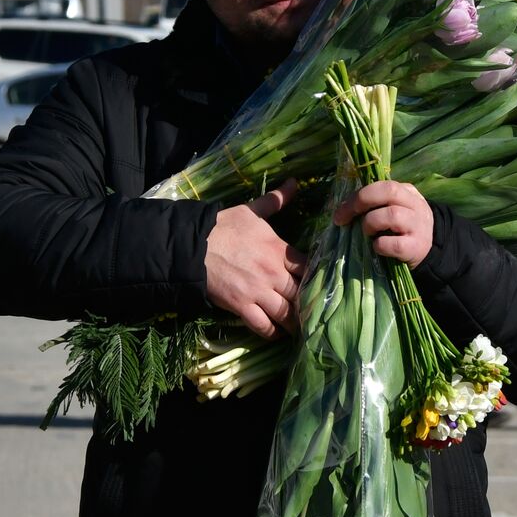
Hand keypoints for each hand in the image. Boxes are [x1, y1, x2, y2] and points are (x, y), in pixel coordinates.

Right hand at [205, 178, 307, 339]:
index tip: (325, 286)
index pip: (310, 268)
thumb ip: (276, 201)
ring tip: (303, 329)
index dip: (318, 279)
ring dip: (295, 322)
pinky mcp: (240, 306)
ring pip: (285, 313)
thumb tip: (295, 182)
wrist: (192, 245)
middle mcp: (273, 273)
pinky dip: (272, 332)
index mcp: (279, 250)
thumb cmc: (223, 227)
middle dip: (310, 304)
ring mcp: (257, 292)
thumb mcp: (251, 211)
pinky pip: (262, 325)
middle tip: (318, 313)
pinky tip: (278, 333)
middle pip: (301, 294)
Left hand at [332, 180, 433, 267]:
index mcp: (408, 192)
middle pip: (389, 191)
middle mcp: (415, 206)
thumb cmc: (403, 229)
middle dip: (361, 202)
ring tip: (368, 233)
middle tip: (345, 218)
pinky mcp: (416, 247)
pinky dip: (380, 245)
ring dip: (371, 224)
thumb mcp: (397, 209)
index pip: (382, 185)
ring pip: (392, 215)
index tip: (341, 211)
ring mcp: (418, 226)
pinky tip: (378, 248)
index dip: (358, 196)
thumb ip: (378, 203)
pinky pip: (394, 244)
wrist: (430, 251)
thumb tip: (345, 208)